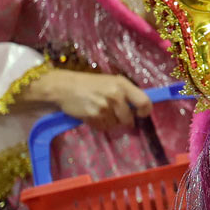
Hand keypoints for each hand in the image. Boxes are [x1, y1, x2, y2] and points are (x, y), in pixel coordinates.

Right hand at [24, 70, 151, 131]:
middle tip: (115, 114)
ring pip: (115, 124)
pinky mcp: (94, 116)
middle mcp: (115, 95)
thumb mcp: (110, 82)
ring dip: (109, 121)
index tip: (141, 114)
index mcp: (122, 84)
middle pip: (129, 118)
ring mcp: (104, 106)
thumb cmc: (90, 84)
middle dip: (124, 120)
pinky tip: (92, 115)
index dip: (145, 111)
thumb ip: (125, 93)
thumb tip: (139, 108)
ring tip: (100, 111)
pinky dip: (99, 124)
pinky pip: (103, 127)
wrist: (64, 87)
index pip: (144, 101)